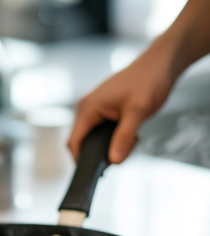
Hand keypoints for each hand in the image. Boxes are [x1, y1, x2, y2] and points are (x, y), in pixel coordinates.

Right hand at [67, 37, 176, 163]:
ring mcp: (96, 107)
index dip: (81, 160)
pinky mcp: (105, 108)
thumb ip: (124, 137)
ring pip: (95, 137)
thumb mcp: (138, 112)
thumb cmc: (149, 81)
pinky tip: (133, 135)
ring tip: (132, 141)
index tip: (97, 173)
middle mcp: (87, 107)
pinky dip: (115, 138)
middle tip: (124, 154)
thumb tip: (114, 161)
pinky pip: (103, 130)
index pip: (74, 142)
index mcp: (88, 108)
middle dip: (101, 154)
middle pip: (83, 142)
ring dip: (111, 145)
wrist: (161, 63)